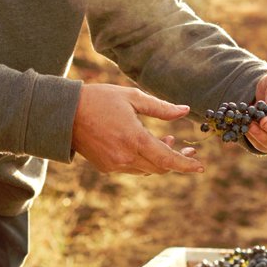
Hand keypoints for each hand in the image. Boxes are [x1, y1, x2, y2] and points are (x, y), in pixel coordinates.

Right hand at [71, 84, 203, 174]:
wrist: (65, 113)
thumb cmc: (100, 99)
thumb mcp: (132, 97)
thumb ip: (160, 107)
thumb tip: (185, 111)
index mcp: (134, 138)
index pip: (168, 159)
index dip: (186, 164)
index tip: (200, 166)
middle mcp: (126, 156)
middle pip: (160, 167)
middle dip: (176, 160)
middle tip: (186, 148)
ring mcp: (114, 164)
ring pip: (146, 169)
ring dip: (159, 159)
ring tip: (165, 141)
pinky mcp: (106, 167)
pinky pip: (132, 168)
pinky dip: (143, 160)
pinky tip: (144, 145)